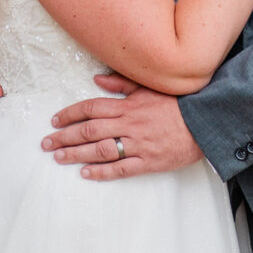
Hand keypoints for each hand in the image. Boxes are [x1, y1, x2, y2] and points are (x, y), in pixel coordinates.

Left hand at [41, 74, 203, 179]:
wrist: (206, 122)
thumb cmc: (178, 103)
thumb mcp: (149, 88)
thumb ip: (121, 84)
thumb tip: (96, 80)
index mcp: (128, 105)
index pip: (92, 108)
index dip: (70, 114)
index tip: (55, 120)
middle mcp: (130, 124)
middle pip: (90, 130)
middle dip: (65, 136)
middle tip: (46, 143)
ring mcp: (138, 145)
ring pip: (101, 151)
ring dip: (77, 154)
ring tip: (59, 157)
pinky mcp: (149, 162)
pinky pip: (121, 169)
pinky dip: (102, 172)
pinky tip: (85, 173)